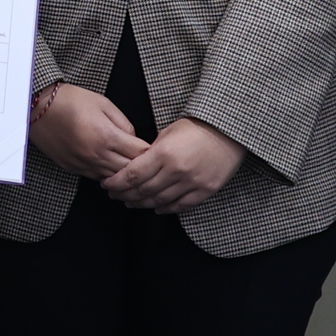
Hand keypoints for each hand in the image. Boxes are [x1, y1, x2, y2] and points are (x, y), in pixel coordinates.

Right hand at [29, 84, 149, 179]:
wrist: (37, 107)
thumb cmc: (70, 100)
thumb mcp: (103, 103)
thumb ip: (124, 122)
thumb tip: (134, 139)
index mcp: (107, 136)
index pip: (140, 154)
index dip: (152, 154)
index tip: (159, 152)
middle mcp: (97, 154)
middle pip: (130, 170)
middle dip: (143, 168)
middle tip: (152, 165)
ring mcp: (84, 164)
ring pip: (114, 179)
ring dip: (126, 176)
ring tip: (136, 172)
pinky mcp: (73, 168)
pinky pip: (97, 178)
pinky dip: (108, 175)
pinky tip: (113, 170)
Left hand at [103, 117, 242, 213]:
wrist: (229, 129)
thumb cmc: (196, 126)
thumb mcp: (168, 132)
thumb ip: (151, 151)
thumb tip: (136, 167)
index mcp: (163, 153)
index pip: (132, 175)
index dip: (116, 183)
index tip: (107, 185)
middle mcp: (176, 171)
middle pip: (143, 191)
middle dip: (125, 195)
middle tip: (115, 195)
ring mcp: (192, 182)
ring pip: (160, 201)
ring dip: (142, 204)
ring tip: (131, 203)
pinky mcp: (205, 190)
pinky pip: (181, 206)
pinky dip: (166, 209)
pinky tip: (157, 208)